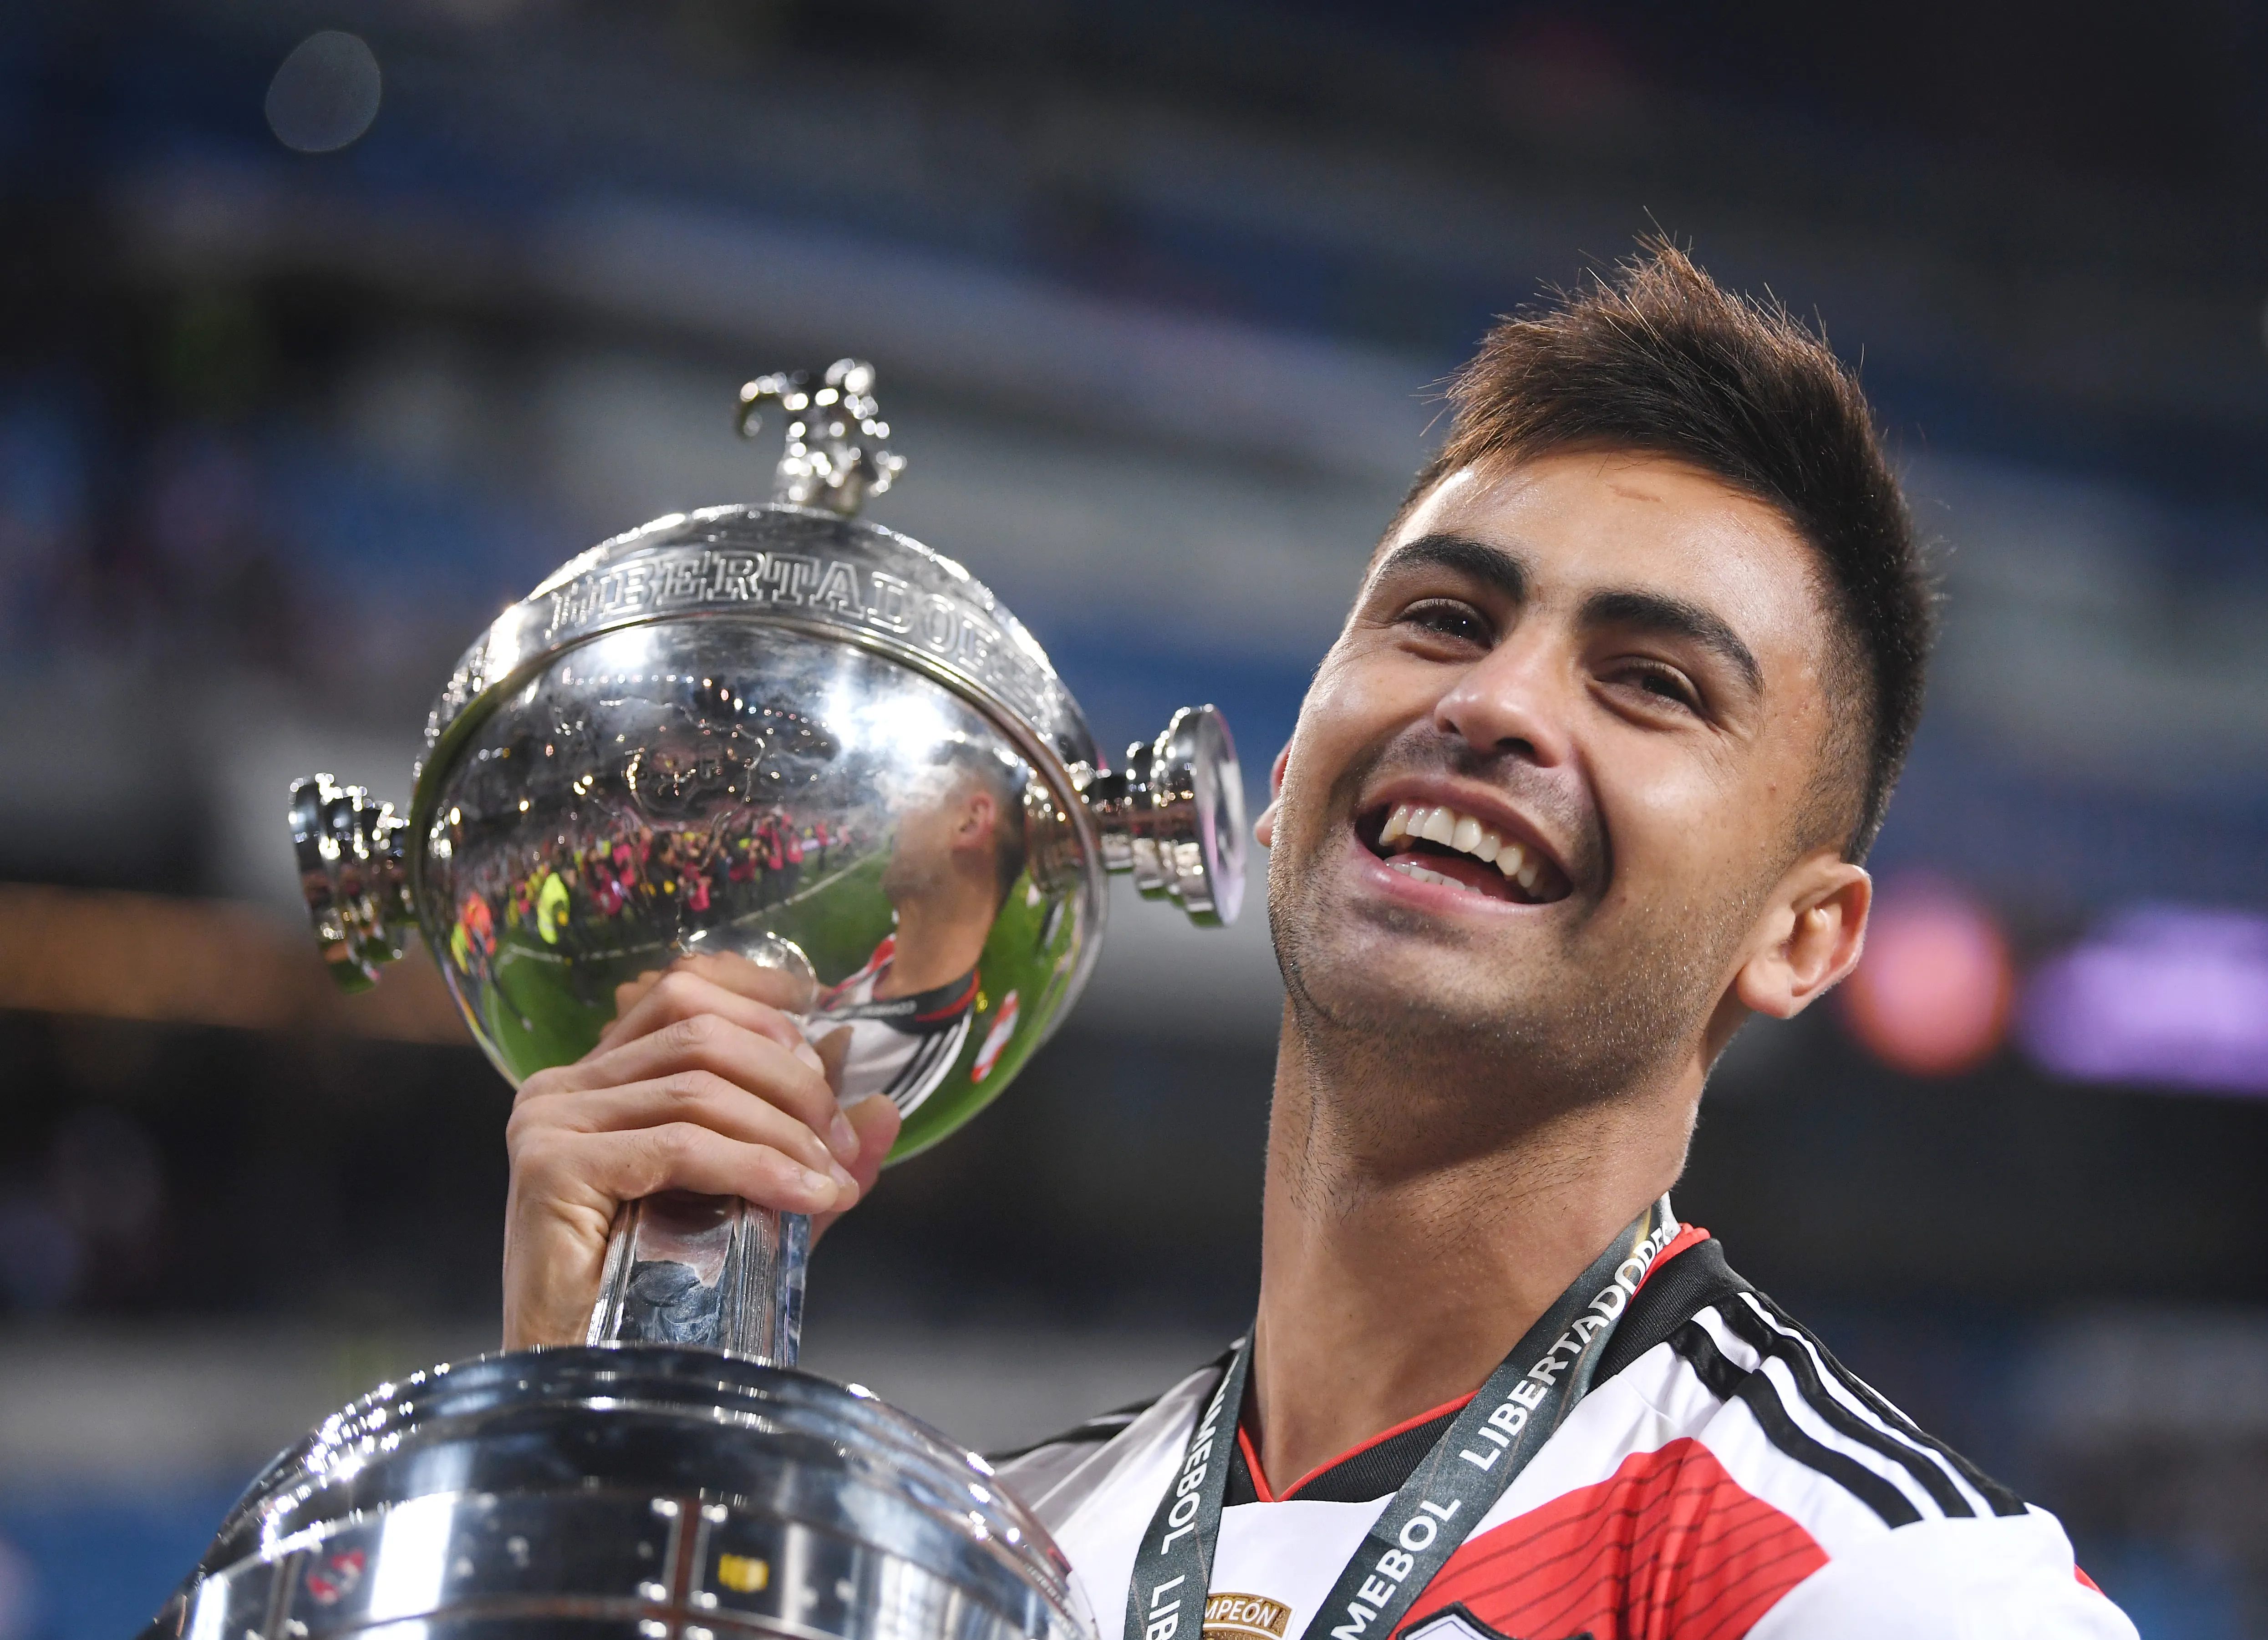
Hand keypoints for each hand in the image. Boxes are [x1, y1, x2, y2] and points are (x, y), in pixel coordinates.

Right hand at [501, 952, 899, 1348]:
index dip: (763, 1008)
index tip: (830, 1048)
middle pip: (702, 1034)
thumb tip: (884, 1106)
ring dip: (784, 1131)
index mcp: (595, 1079)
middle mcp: (561, 1087)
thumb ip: (805, 1155)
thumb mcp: (749, 1209)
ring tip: (831, 1179)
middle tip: (841, 1144)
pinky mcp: (553, 1165)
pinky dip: (757, 1165)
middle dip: (793, 1082)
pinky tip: (805, 1197)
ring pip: (698, 1087)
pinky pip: (681, 1144)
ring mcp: (550, 1120)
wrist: (593, 1387)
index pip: (684, 995)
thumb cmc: (657, 1302)